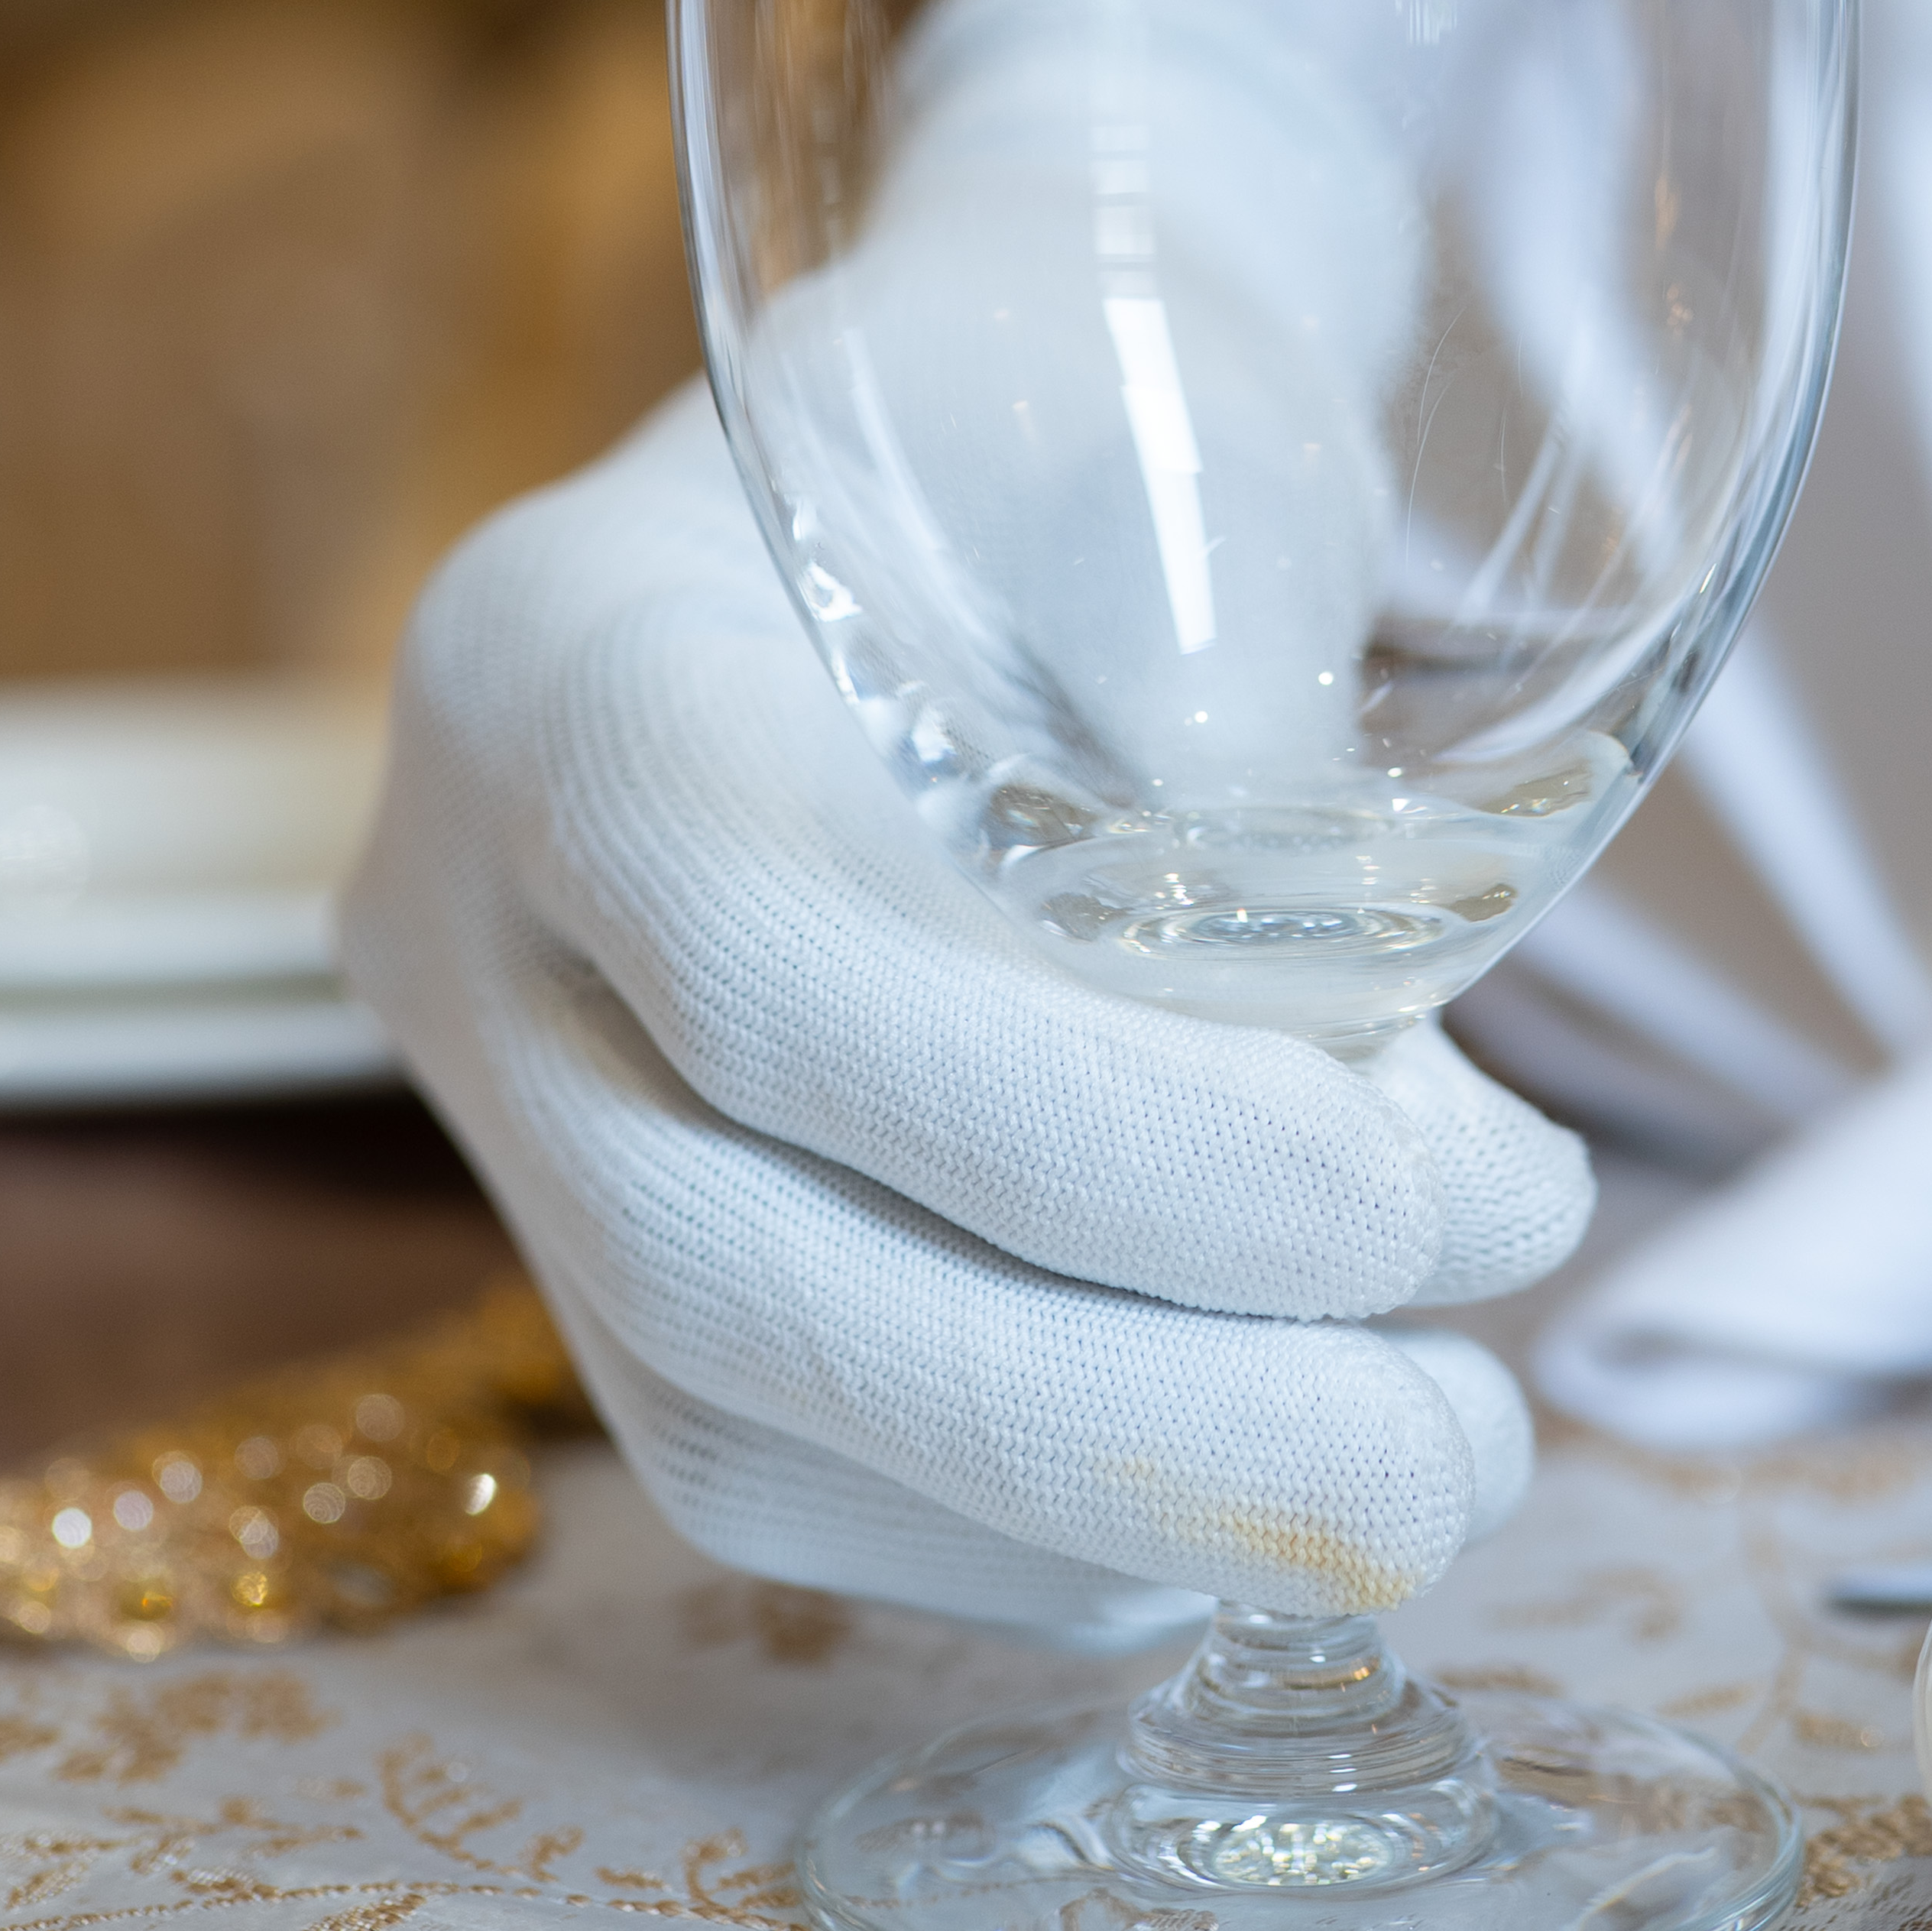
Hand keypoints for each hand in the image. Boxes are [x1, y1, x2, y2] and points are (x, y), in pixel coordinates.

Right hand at [344, 384, 1592, 1648]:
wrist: (990, 427)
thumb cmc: (1102, 404)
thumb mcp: (1191, 476)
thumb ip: (1243, 769)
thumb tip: (1386, 1121)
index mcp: (562, 653)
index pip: (766, 957)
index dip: (1097, 1135)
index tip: (1411, 1205)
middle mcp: (472, 900)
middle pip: (715, 1261)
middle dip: (1123, 1415)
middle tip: (1458, 1451)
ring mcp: (515, 1094)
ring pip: (737, 1417)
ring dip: (1114, 1505)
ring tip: (1434, 1466)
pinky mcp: (606, 1235)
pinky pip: (785, 1467)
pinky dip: (1045, 1527)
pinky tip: (1259, 1499)